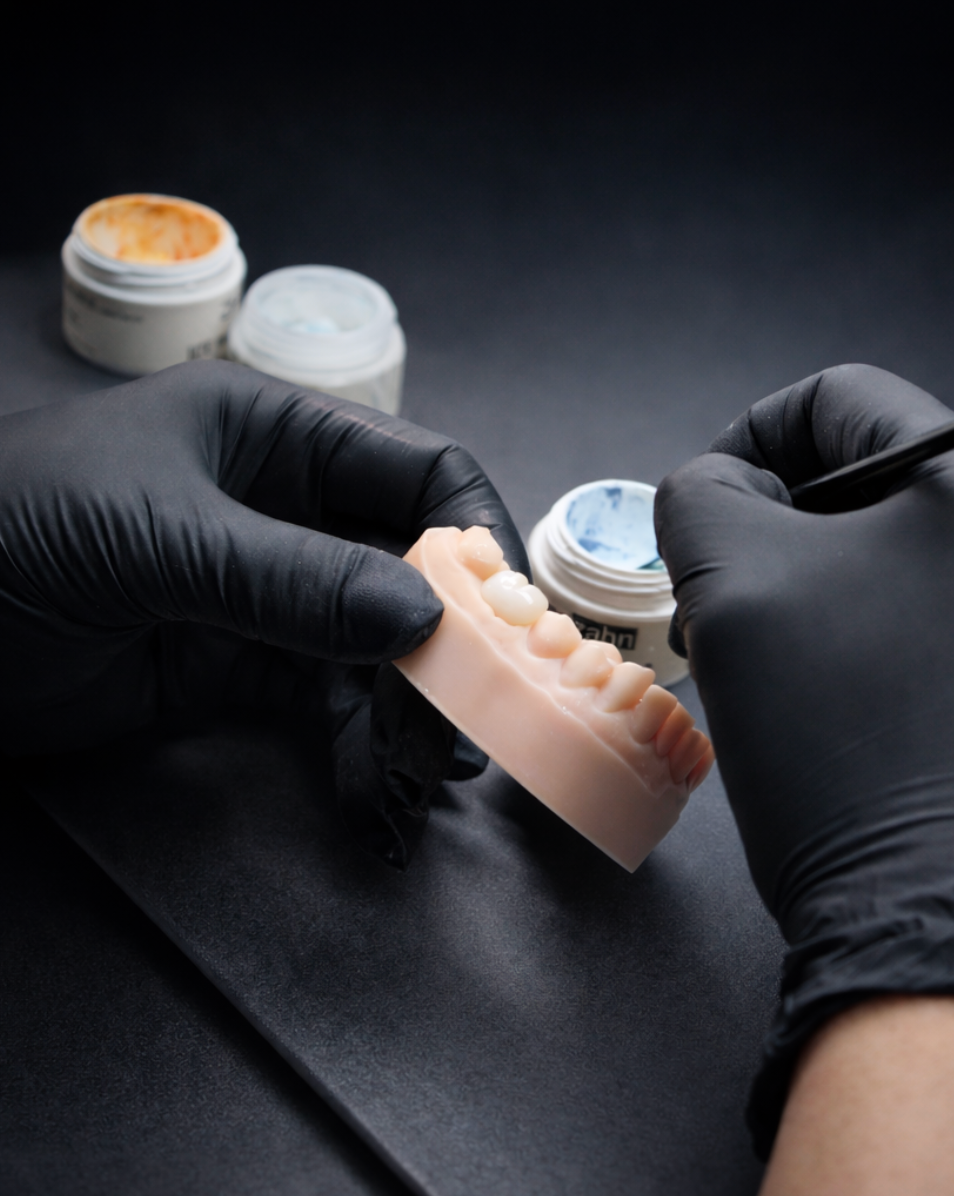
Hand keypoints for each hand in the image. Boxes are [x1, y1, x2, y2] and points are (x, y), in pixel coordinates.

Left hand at [0, 360, 527, 867]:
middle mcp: (289, 510)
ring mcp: (266, 593)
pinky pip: (322, 705)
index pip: (417, 472)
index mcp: (278, 437)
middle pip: (409, 571)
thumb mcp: (159, 535)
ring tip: (427, 775)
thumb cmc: (14, 525)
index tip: (508, 615)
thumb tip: (426, 618)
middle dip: (449, 645)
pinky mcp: (236, 669)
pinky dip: (355, 746)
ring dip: (409, 709)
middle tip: (472, 721)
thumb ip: (293, 577)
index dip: (472, 535)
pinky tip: (372, 789)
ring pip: (374, 648)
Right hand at [654, 364, 953, 1156]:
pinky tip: (878, 714)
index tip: (710, 509)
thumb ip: (706, 497)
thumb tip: (725, 482)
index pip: (846, 402)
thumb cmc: (843, 760)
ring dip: (856, 593)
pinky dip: (917, 645)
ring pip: (940, 559)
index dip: (753, 440)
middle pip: (897, 484)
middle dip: (802, 534)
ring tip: (805, 677)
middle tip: (742, 613)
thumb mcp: (736, 594)